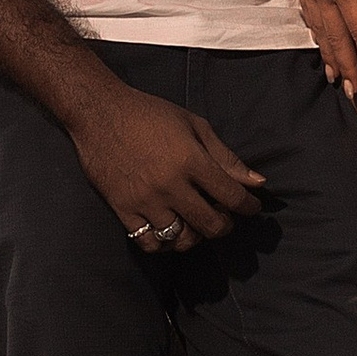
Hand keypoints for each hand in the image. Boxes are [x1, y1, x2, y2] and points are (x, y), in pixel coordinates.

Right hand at [68, 78, 265, 249]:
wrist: (99, 113)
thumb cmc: (150, 114)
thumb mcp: (194, 125)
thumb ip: (225, 156)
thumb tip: (257, 182)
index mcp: (191, 160)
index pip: (231, 195)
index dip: (248, 206)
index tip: (251, 207)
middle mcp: (170, 184)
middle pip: (210, 224)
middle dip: (225, 225)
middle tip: (225, 218)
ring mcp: (145, 200)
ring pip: (181, 238)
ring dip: (195, 236)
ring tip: (196, 224)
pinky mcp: (122, 209)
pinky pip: (148, 242)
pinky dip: (163, 243)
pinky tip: (169, 230)